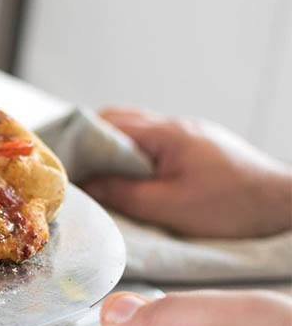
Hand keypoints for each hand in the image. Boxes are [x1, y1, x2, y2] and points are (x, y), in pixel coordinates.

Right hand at [83, 108, 291, 237]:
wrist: (286, 205)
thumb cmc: (231, 207)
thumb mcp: (169, 206)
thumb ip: (123, 194)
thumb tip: (85, 186)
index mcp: (165, 133)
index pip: (106, 124)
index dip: (78, 141)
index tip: (57, 159)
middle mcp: (175, 124)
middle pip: (118, 119)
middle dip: (89, 139)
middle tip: (70, 165)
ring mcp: (188, 133)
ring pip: (136, 128)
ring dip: (112, 146)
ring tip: (96, 172)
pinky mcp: (198, 146)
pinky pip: (154, 140)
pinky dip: (133, 152)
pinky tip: (131, 173)